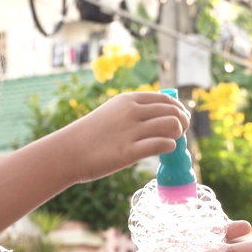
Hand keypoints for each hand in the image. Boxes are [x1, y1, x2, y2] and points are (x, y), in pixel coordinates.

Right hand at [57, 92, 190, 182]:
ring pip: (172, 125)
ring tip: (171, 142)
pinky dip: (169, 147)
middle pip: (173, 112)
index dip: (178, 109)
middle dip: (183, 122)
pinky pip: (163, 144)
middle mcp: (131, 112)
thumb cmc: (90, 135)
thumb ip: (134, 111)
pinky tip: (164, 151)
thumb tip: (161, 115)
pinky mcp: (129, 152)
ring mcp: (130, 132)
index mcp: (127, 100)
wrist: (68, 152)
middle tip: (180, 133)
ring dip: (178, 135)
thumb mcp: (111, 113)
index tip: (180, 119)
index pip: (166, 99)